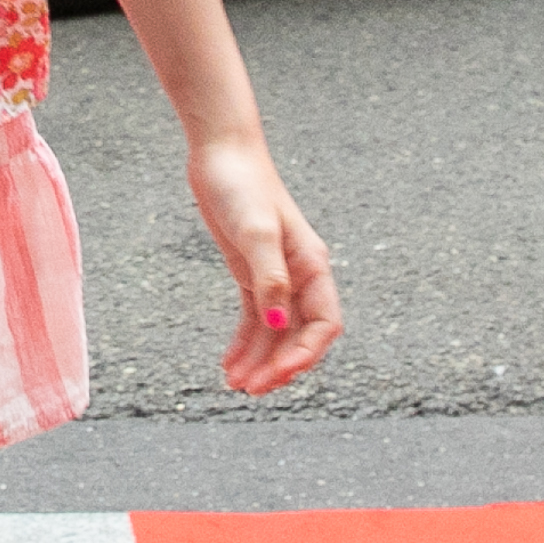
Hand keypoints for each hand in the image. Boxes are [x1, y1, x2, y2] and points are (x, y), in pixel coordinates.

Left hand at [186, 133, 342, 397]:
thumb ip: (268, 278)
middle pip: (299, 334)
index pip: (323, 324)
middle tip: (251, 390)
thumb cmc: (240, 184)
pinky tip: (229, 362)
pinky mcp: (251, 271)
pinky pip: (255, 317)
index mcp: (311, 265)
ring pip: (275, 331)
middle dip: (278, 366)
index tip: (278, 375)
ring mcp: (275, 274)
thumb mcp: (254, 231)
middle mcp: (299, 274)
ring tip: (236, 385)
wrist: (220, 151)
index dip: (304, 354)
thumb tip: (275, 324)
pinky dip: (245, 342)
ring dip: (259, 360)